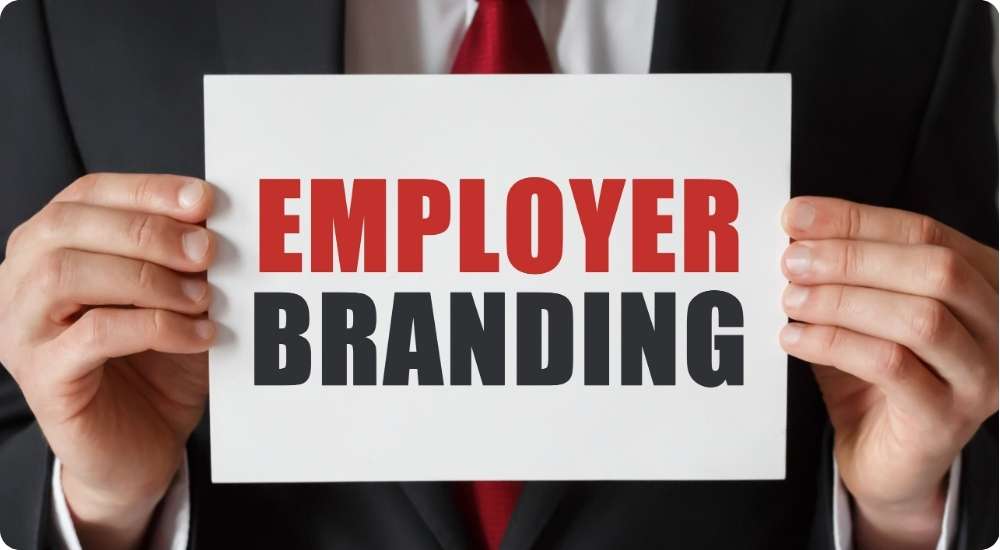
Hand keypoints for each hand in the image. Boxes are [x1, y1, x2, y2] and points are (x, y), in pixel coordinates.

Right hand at [0, 174, 215, 549]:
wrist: (142, 446)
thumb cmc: (158, 364)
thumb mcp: (180, 298)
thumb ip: (187, 258)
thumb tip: (217, 218)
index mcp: (50, 247)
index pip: (85, 194)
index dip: (145, 189)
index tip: (204, 198)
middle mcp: (21, 282)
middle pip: (68, 226)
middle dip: (148, 230)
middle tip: (207, 251)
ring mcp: (22, 331)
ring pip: (66, 275)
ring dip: (147, 278)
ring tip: (202, 297)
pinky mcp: (43, 378)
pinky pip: (92, 335)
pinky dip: (155, 326)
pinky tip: (198, 335)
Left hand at [778, 197, 997, 549]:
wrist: (886, 459)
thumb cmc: (875, 376)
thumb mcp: (862, 311)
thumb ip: (844, 270)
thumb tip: (794, 227)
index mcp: (983, 283)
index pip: (925, 232)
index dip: (856, 220)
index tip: (796, 216)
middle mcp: (996, 326)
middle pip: (934, 269)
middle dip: (853, 257)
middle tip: (791, 260)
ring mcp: (980, 375)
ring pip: (919, 318)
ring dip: (843, 300)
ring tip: (791, 299)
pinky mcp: (946, 417)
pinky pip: (891, 366)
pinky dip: (835, 343)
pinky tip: (795, 338)